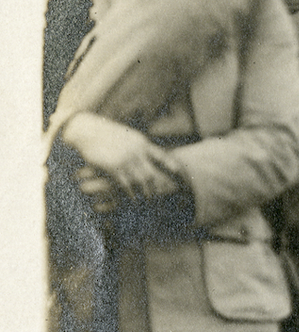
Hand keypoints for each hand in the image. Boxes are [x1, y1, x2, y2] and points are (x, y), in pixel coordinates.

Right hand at [62, 114, 180, 203]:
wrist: (86, 130)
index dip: (171, 165)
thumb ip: (137, 145)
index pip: (161, 155)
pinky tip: (133, 199)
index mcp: (142, 142)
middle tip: (164, 195)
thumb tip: (147, 153)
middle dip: (160, 186)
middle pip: (153, 172)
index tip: (180, 174)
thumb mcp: (127, 135)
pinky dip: (131, 193)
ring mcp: (126, 160)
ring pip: (142, 180)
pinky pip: (126, 184)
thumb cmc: (105, 132)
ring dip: (146, 192)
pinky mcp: (113, 167)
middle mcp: (137, 152)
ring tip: (149, 200)